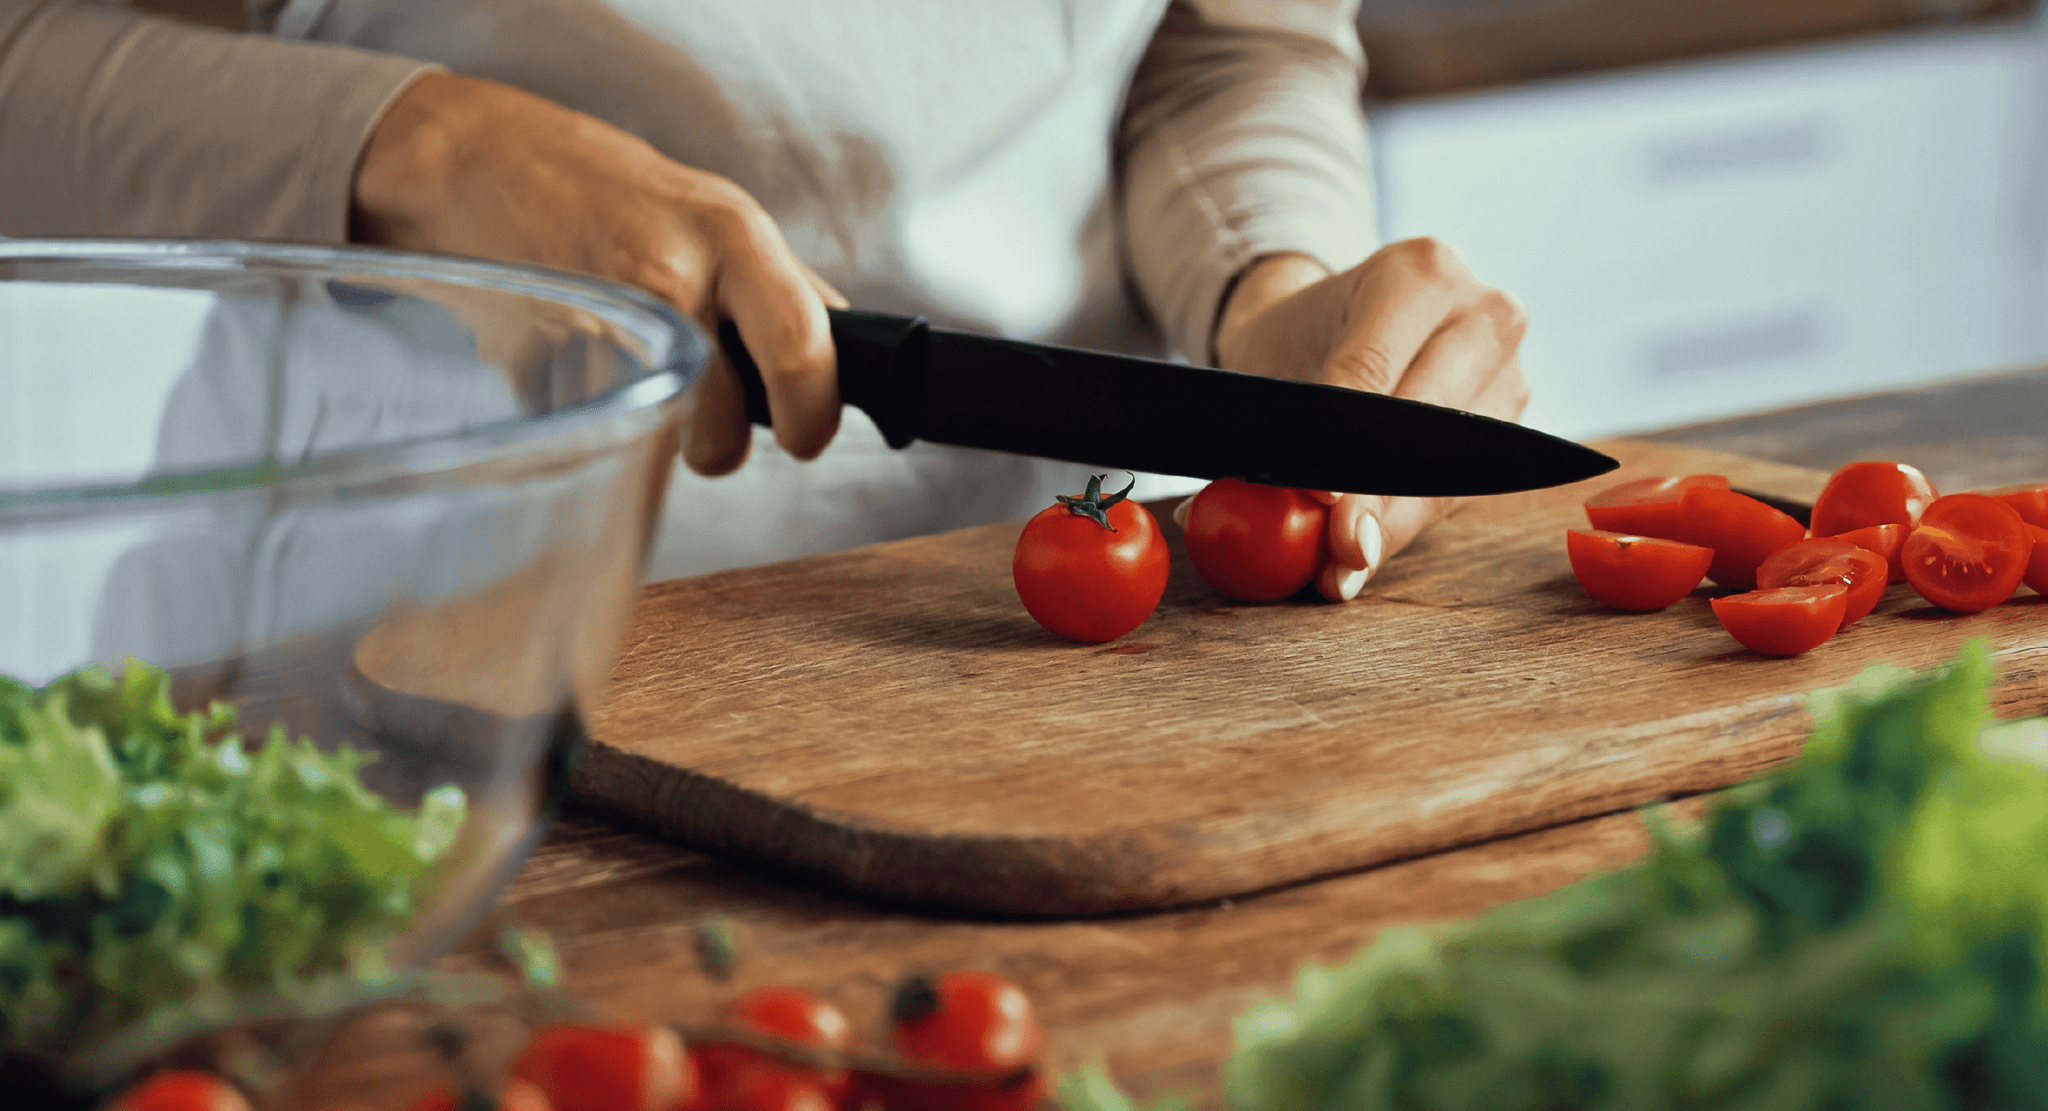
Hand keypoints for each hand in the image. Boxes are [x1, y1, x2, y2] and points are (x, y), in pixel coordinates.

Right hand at [350, 72, 845, 475]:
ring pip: (667, 441)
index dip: (815, 411)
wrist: (483, 159)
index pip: (803, 344)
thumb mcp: (716, 216)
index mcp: (733, 237)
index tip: (808, 434)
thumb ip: (780, 286)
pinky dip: (603, 412)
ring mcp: (602, 321)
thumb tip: (841, 352)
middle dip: (725, 446)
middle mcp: (673, 275)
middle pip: (726, 425)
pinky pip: (598, 423)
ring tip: (653, 388)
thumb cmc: (607, 190)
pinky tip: (590, 362)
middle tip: (719, 424)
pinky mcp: (543, 360)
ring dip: (667, 438)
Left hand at [1209, 239, 1529, 599]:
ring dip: (1395, 523)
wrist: (1337, 321)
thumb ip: (1273, 431)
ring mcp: (1510, 364)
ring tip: (1343, 567)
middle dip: (1378, 496)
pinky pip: (1461, 485)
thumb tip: (1244, 513)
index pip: (1375, 368)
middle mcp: (1482, 310)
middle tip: (1338, 551)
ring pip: (1453, 464)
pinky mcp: (1513, 419)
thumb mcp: (1274, 361)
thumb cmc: (1302, 339)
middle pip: (1430, 420)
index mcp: (1419, 271)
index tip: (1322, 499)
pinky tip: (1368, 555)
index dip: (1348, 441)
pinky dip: (1409, 524)